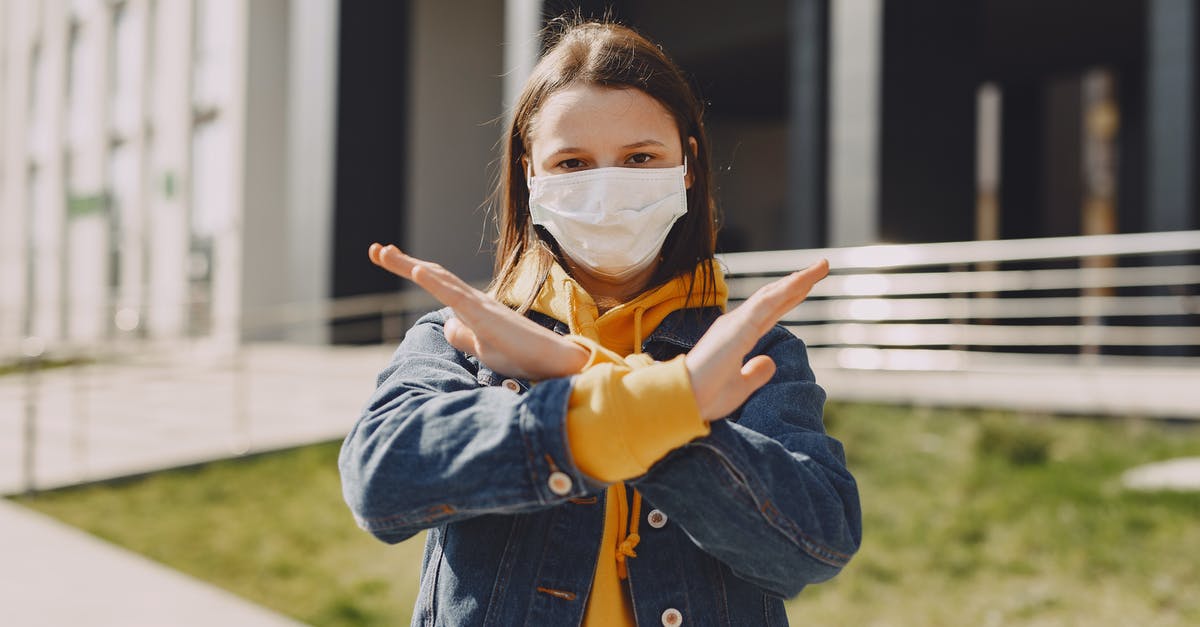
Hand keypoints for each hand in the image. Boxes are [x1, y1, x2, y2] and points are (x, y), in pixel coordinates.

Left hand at [368, 243, 588, 380]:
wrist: (553, 364)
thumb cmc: (522, 356)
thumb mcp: (482, 349)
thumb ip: (464, 336)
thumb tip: (446, 324)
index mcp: (472, 309)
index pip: (438, 285)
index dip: (413, 271)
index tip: (388, 259)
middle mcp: (474, 301)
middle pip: (434, 276)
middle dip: (403, 263)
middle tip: (376, 250)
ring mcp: (481, 306)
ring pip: (441, 280)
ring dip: (410, 265)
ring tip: (384, 252)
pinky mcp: (486, 316)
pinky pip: (456, 296)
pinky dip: (435, 282)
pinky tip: (417, 270)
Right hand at [685, 259, 828, 421]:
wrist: (683, 401)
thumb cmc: (705, 396)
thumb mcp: (740, 387)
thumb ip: (755, 372)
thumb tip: (770, 361)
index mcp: (737, 336)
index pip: (769, 312)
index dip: (789, 297)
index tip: (807, 286)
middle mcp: (736, 324)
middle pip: (773, 298)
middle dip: (798, 282)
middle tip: (822, 266)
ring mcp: (736, 323)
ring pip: (772, 295)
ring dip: (798, 280)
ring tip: (821, 267)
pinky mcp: (737, 328)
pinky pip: (765, 305)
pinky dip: (785, 291)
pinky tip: (802, 281)